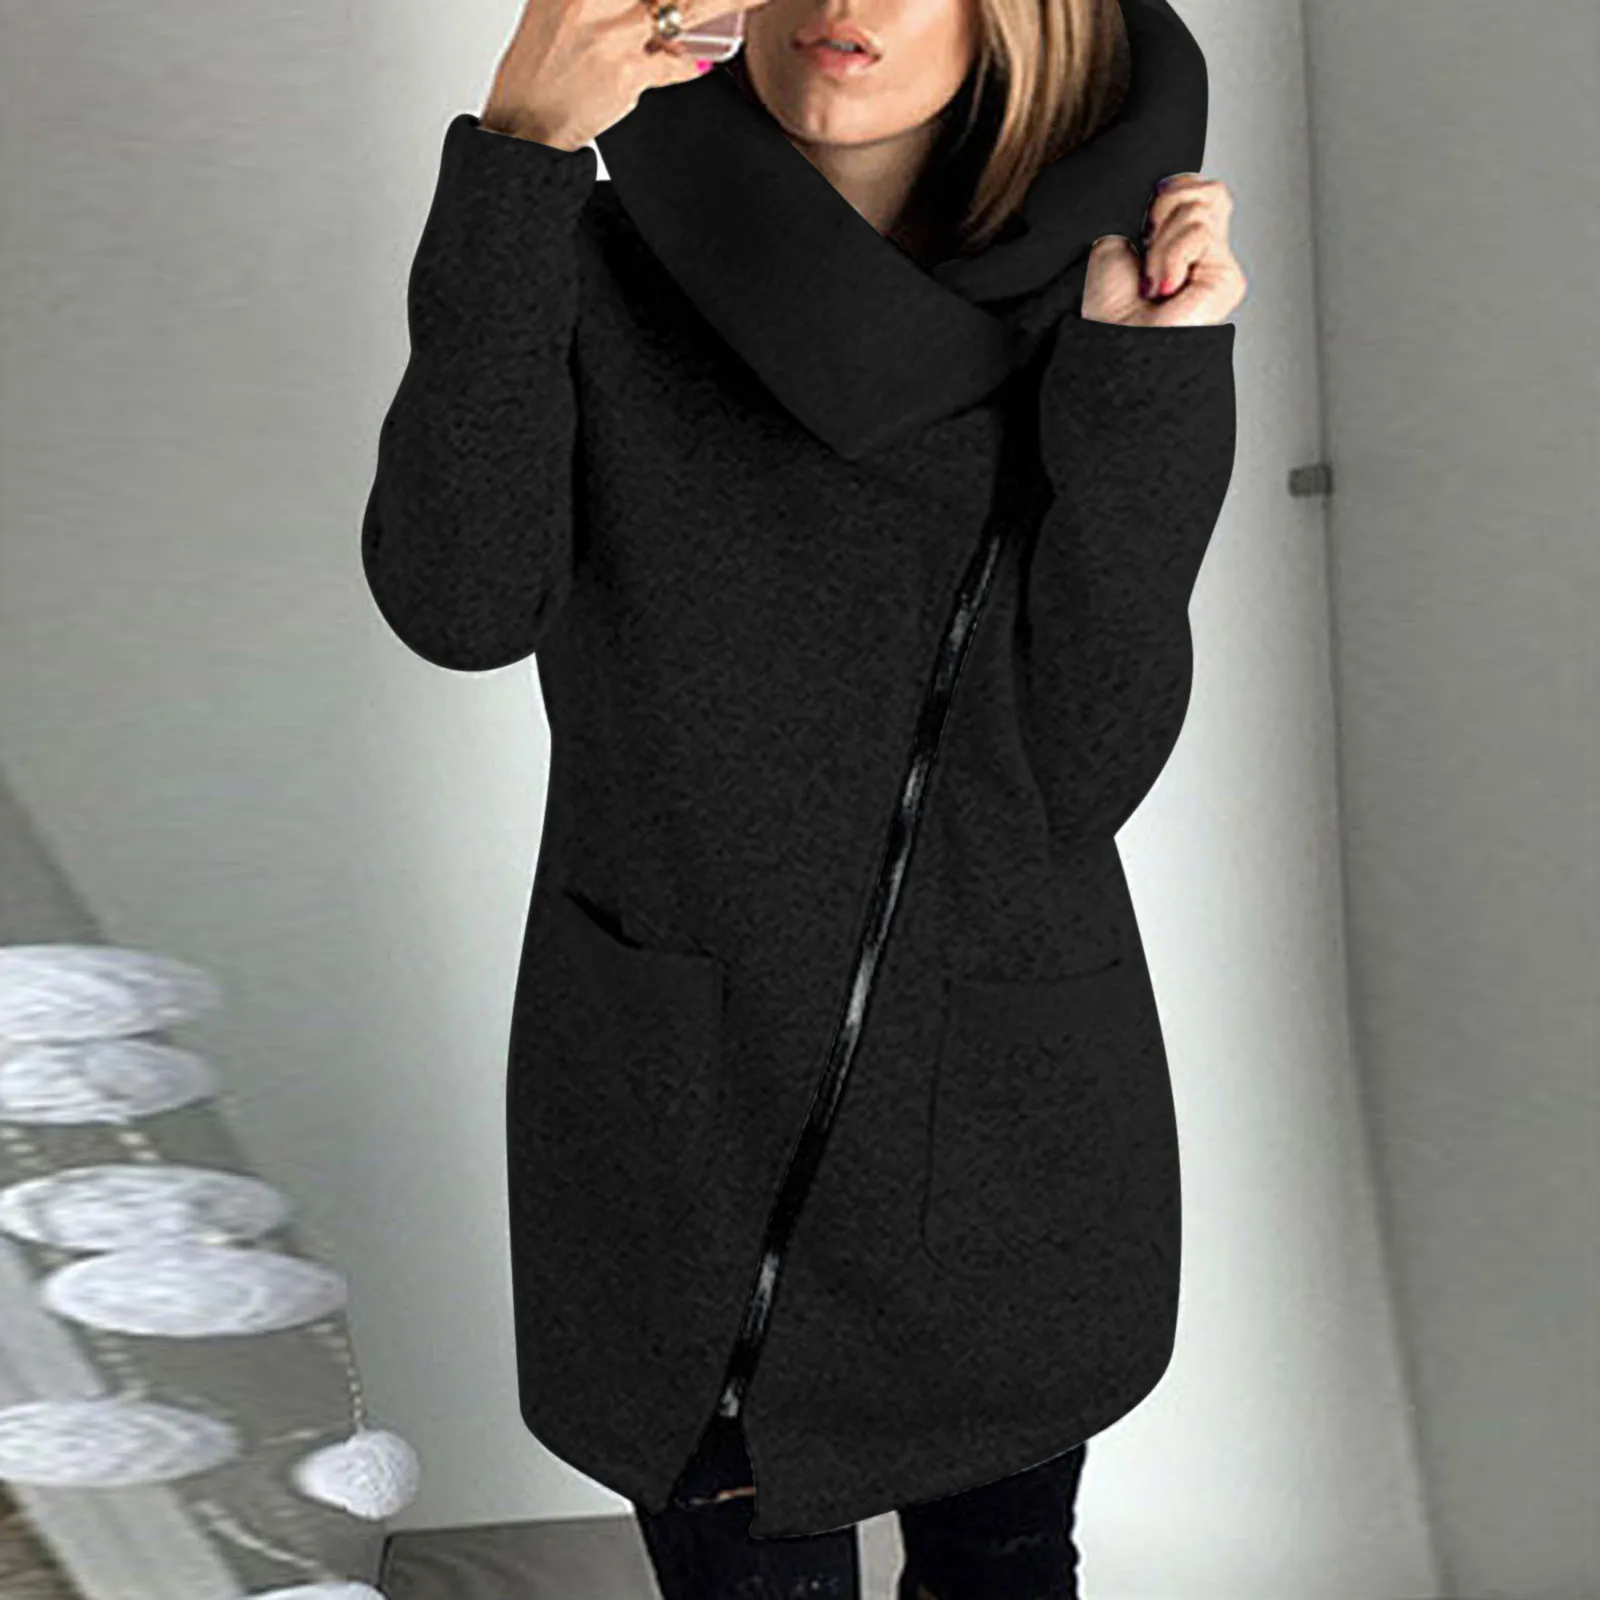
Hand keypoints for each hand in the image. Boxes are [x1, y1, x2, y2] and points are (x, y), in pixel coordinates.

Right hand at [480, 0, 774, 152]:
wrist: (524, 122)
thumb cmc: (540, 67)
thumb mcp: (557, 8)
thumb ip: (601, 0)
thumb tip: (655, 4)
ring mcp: (610, 36)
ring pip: (684, 9)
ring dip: (727, 2)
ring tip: (755, 1)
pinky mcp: (626, 75)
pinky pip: (674, 63)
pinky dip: (689, 62)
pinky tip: (704, 59)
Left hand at [1081, 173, 1246, 326]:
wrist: (1103, 339)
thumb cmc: (1098, 299)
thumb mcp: (1117, 231)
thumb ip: (1152, 201)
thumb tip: (1171, 178)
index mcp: (1170, 237)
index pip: (1188, 183)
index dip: (1161, 193)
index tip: (1135, 228)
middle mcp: (1196, 251)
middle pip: (1202, 188)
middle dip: (1162, 209)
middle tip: (1141, 248)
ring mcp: (1214, 264)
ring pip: (1203, 205)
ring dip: (1161, 241)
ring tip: (1148, 277)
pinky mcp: (1227, 280)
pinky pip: (1203, 233)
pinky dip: (1172, 256)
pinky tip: (1163, 288)